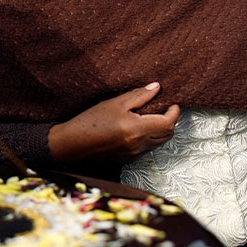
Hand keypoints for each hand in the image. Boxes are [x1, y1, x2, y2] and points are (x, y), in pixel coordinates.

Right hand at [48, 82, 180, 162]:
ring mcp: (135, 154)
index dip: (174, 112)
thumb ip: (138, 96)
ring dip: (161, 130)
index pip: (168, 123)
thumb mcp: (114, 103)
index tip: (172, 103)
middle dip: (170, 121)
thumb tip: (156, 88)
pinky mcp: (128, 159)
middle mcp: (140, 145)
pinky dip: (150, 137)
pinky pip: (148, 148)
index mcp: (138, 130)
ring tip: (151, 116)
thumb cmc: (90, 121)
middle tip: (164, 108)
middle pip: (167, 135)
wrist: (72, 144)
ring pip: (159, 143)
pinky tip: (138, 127)